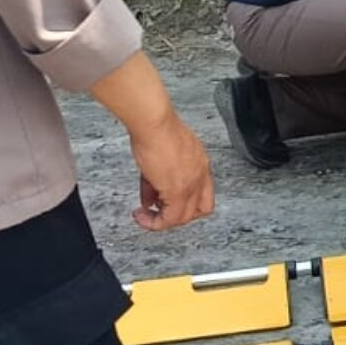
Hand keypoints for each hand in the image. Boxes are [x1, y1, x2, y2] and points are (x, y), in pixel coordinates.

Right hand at [127, 111, 213, 231]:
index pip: (203, 193)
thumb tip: (149, 198)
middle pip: (198, 210)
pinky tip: (142, 216)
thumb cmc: (157, 128)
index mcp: (200, 163)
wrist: (154, 122)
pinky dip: (154, 222)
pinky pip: (169, 218)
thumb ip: (156, 180)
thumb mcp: (161, 156)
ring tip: (147, 216)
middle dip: (176, 216)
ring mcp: (191, 184)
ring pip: (184, 217)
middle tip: (159, 214)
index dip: (187, 203)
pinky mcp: (177, 191)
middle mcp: (200, 175)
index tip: (169, 203)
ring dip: (163, 221)